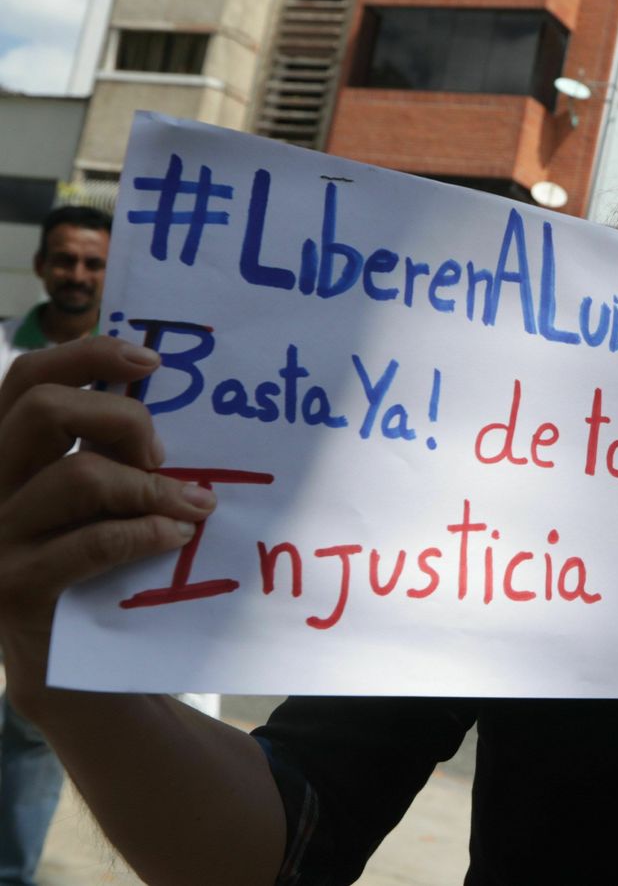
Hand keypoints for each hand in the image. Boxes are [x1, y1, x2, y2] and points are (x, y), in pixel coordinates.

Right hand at [0, 337, 215, 708]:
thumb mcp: (91, 498)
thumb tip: (160, 392)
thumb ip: (107, 448)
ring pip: (77, 475)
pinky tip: (178, 534)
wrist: (66, 669)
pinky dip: (148, 532)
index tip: (151, 361)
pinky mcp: (17, 586)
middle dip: (121, 417)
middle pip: (44, 409)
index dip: (88, 354)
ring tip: (193, 504)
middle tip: (162, 452)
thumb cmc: (92, 565)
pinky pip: (93, 542)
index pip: (27, 377)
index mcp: (2, 452)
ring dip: (152, 486)